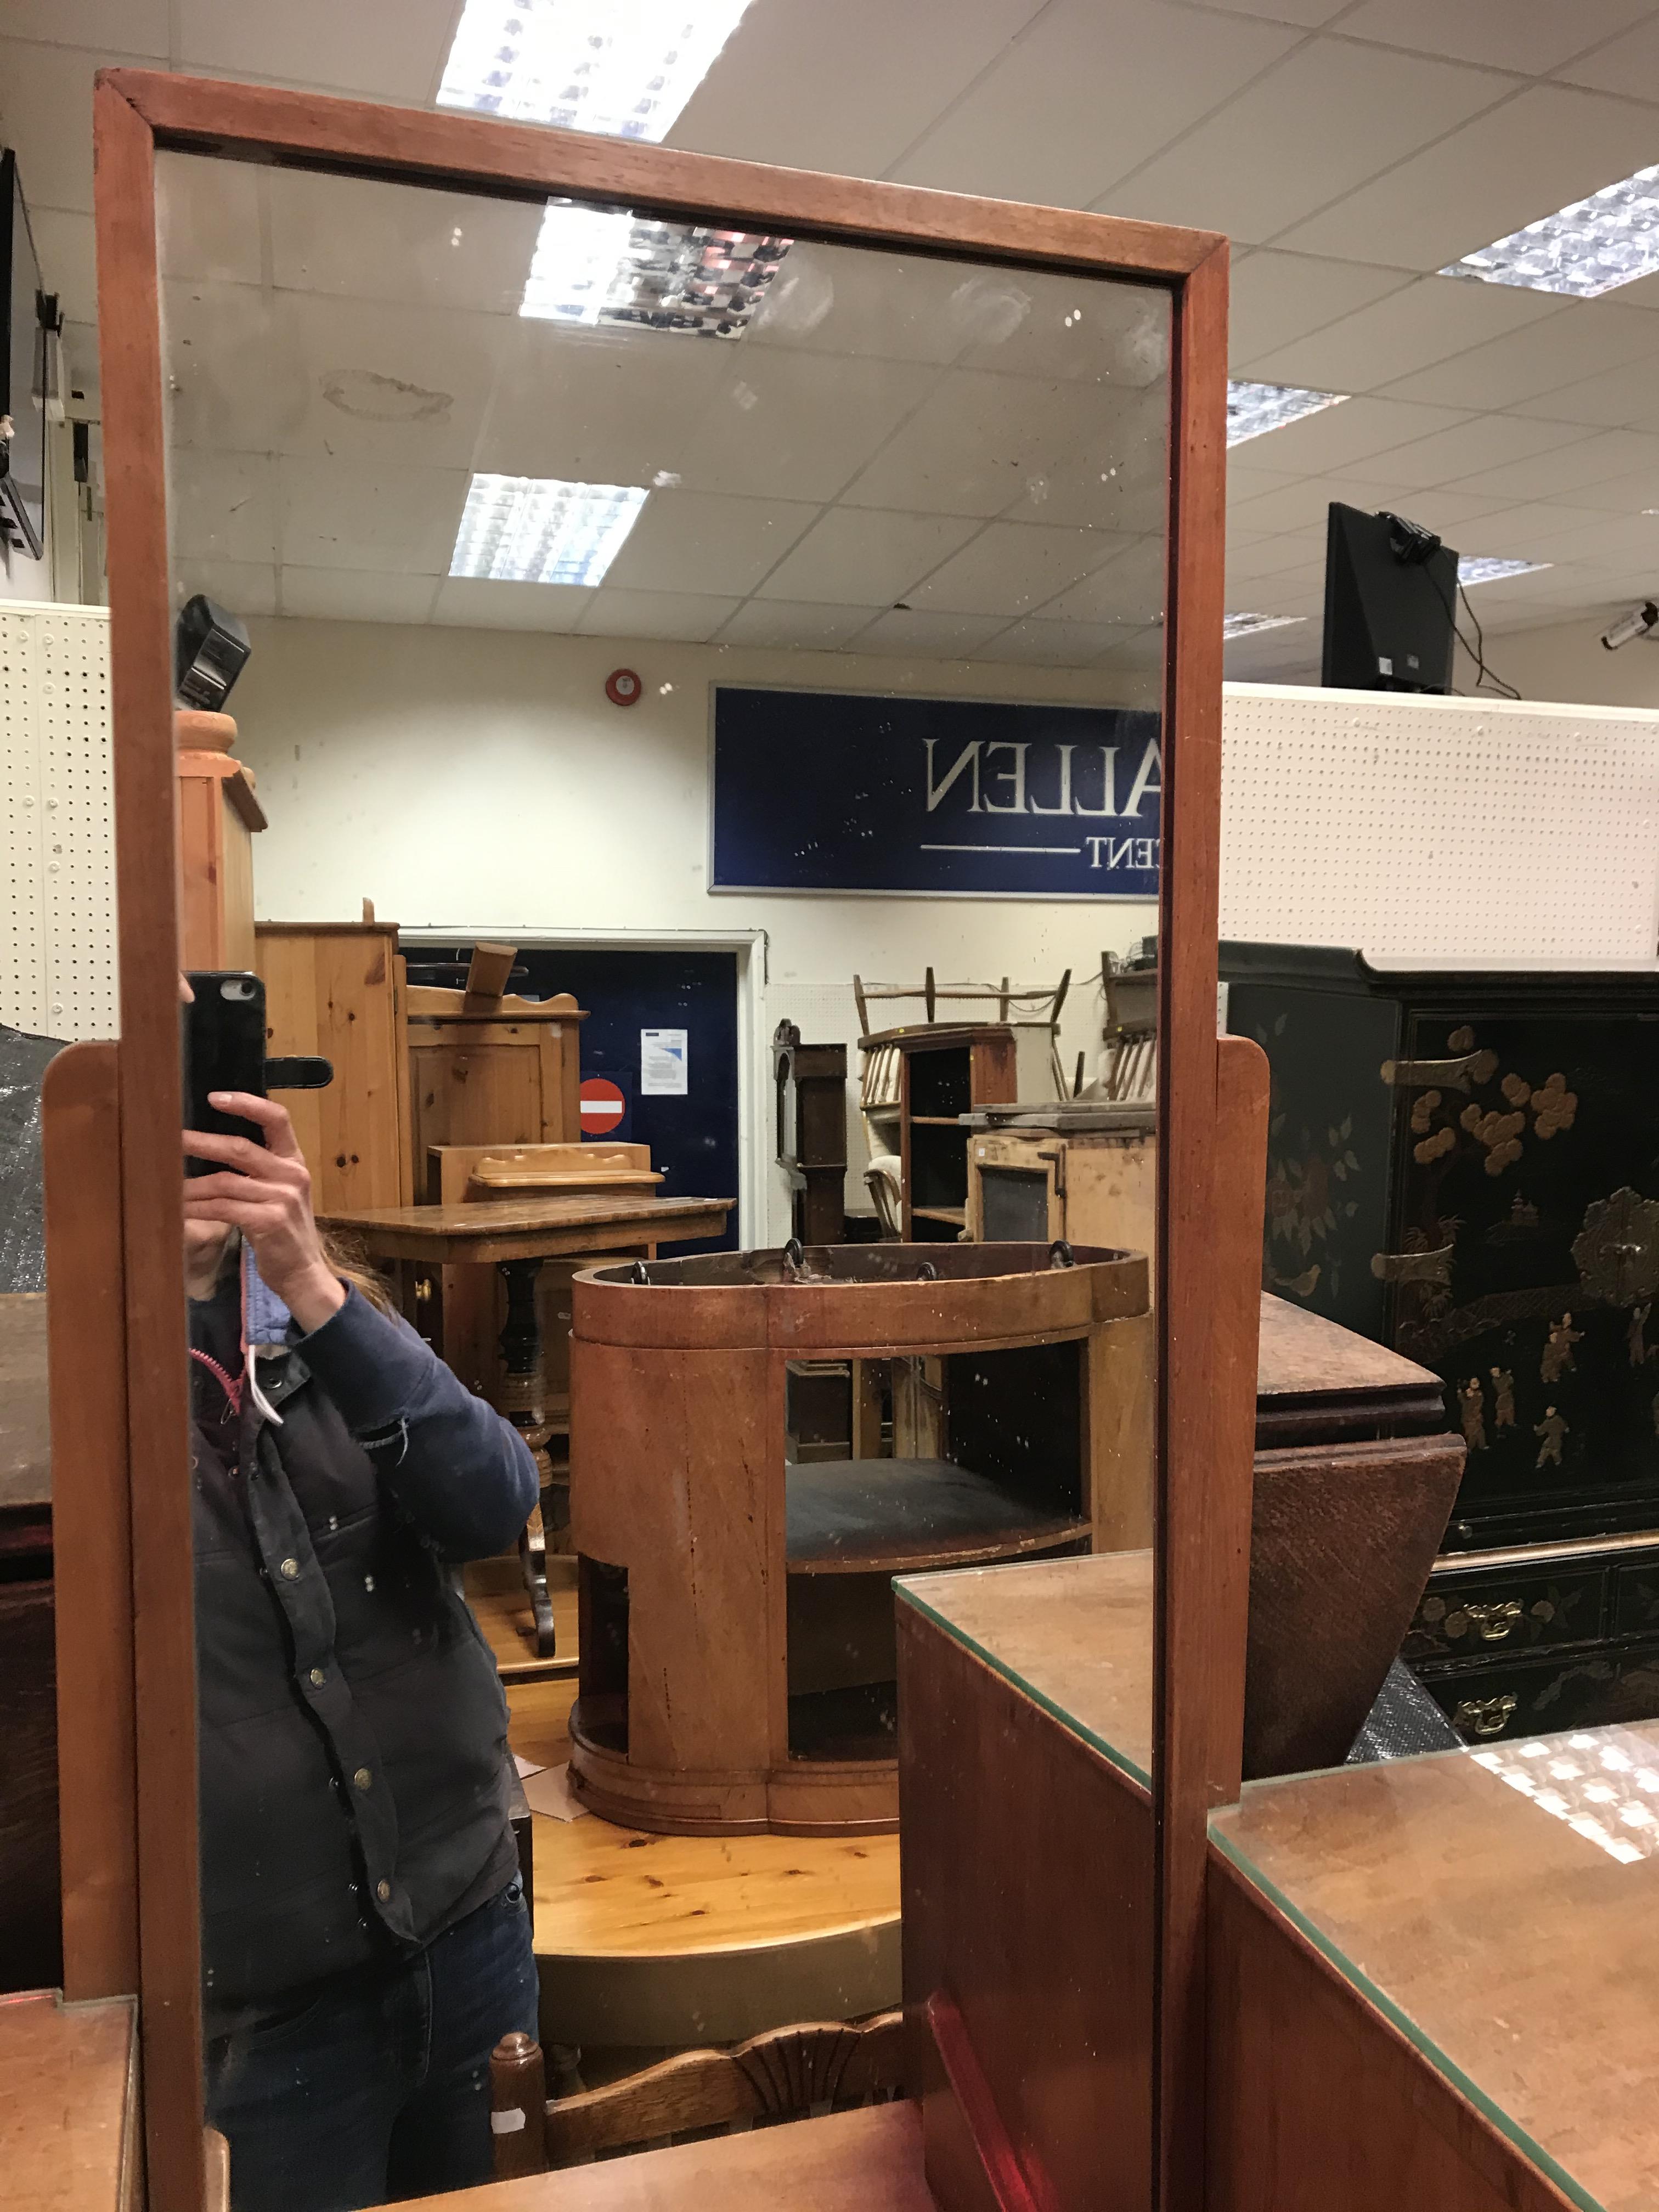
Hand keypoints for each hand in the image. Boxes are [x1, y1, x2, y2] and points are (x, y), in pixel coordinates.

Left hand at [183, 1093, 345, 1333]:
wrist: (303, 1272)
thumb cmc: (283, 1231)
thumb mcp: (280, 1193)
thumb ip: (258, 1169)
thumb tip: (212, 1145)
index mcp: (294, 1161)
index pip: (276, 1119)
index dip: (246, 1103)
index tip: (214, 1097)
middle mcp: (291, 1175)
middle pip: (240, 1147)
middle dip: (201, 1142)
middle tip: (172, 1138)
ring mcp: (282, 1198)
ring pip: (225, 1180)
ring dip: (191, 1183)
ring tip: (167, 1184)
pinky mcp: (269, 1221)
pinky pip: (223, 1208)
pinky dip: (197, 1207)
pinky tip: (180, 1209)